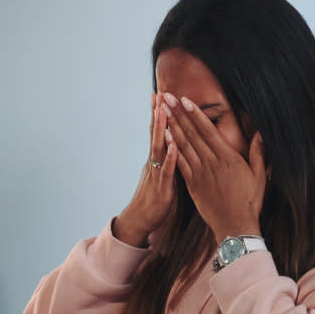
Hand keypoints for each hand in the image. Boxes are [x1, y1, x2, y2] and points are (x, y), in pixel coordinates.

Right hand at [113, 93, 177, 247]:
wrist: (141, 221)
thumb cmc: (155, 199)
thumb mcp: (161, 175)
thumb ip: (167, 160)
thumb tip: (173, 145)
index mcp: (156, 159)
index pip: (157, 131)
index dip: (158, 113)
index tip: (160, 93)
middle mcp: (154, 162)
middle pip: (156, 133)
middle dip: (158, 113)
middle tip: (159, 92)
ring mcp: (156, 173)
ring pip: (159, 147)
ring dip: (161, 128)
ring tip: (164, 110)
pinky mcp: (162, 187)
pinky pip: (167, 170)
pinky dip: (170, 156)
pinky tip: (174, 144)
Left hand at [161, 93, 265, 240]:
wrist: (235, 227)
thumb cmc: (250, 201)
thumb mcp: (259, 176)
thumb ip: (258, 153)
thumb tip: (260, 133)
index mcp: (228, 157)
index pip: (208, 130)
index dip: (195, 113)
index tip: (184, 99)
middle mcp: (212, 162)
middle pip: (191, 133)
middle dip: (177, 113)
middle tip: (166, 96)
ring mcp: (200, 173)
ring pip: (183, 145)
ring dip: (171, 125)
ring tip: (161, 110)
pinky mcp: (192, 184)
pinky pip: (180, 163)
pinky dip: (171, 148)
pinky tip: (164, 136)